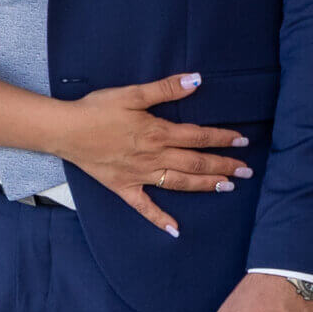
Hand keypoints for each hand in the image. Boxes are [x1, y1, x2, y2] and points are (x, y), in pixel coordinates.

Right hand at [60, 73, 250, 235]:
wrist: (66, 130)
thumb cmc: (97, 109)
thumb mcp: (132, 93)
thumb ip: (166, 88)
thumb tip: (197, 81)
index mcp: (157, 133)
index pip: (198, 137)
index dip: (222, 138)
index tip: (243, 140)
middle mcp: (153, 157)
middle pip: (195, 163)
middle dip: (223, 166)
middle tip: (247, 170)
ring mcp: (140, 175)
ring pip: (179, 183)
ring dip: (204, 186)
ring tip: (226, 187)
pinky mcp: (124, 187)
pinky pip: (144, 207)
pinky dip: (160, 219)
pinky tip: (175, 230)